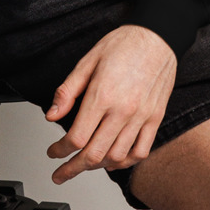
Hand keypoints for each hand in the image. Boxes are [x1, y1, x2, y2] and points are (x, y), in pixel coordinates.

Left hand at [44, 25, 175, 184]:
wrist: (158, 37)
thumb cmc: (124, 45)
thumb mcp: (87, 62)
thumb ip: (67, 91)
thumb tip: (52, 115)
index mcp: (103, 95)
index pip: (77, 137)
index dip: (60, 150)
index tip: (53, 152)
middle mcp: (123, 110)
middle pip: (95, 154)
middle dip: (73, 168)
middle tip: (62, 173)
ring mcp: (142, 117)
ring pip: (117, 157)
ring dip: (98, 166)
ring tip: (85, 165)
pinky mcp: (155, 118)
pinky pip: (141, 151)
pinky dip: (125, 162)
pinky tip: (113, 159)